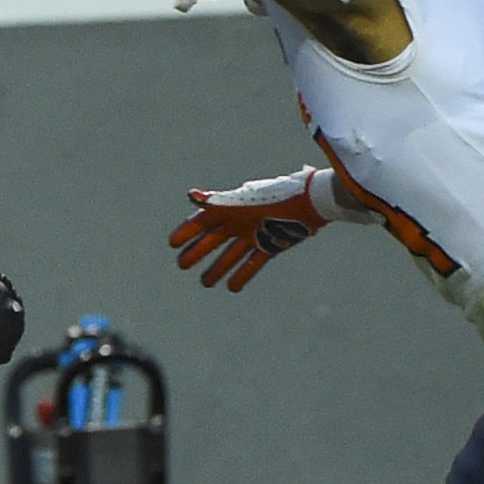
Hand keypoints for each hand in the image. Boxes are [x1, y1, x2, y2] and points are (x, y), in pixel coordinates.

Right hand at [168, 169, 334, 290]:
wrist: (311, 202)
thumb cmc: (276, 196)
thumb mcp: (243, 200)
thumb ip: (217, 201)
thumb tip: (190, 195)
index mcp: (232, 207)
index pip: (203, 220)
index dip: (187, 230)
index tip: (172, 243)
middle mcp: (241, 220)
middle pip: (214, 239)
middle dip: (197, 251)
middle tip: (182, 265)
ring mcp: (255, 234)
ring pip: (231, 254)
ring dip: (218, 267)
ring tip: (205, 283)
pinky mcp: (271, 245)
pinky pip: (253, 263)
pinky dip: (242, 274)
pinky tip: (231, 287)